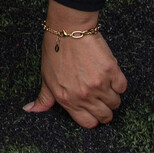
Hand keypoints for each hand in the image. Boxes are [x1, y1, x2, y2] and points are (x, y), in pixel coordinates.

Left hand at [25, 2, 126, 126]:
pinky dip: (118, 83)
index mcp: (67, 100)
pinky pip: (122, 87)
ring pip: (115, 102)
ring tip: (104, 84)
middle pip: (105, 116)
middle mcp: (84, 96)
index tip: (93, 111)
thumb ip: (44, 98)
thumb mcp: (46, 77)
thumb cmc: (55, 51)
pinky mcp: (111, 71)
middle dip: (105, 111)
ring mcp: (99, 84)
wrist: (68, 29)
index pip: (88, 123)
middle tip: (102, 99)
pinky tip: (110, 74)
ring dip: (112, 95)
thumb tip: (30, 110)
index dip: (93, 119)